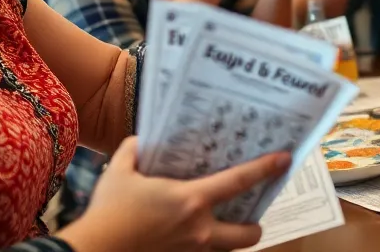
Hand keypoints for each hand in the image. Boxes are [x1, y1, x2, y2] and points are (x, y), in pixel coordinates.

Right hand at [64, 138, 289, 251]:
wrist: (94, 250)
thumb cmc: (109, 211)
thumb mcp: (120, 170)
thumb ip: (135, 149)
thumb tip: (142, 140)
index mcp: (192, 200)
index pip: (239, 181)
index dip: (265, 169)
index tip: (285, 159)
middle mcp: (200, 230)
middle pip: (248, 234)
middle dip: (257, 224)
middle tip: (253, 211)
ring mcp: (191, 251)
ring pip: (227, 249)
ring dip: (230, 238)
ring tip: (224, 223)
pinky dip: (204, 245)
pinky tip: (190, 233)